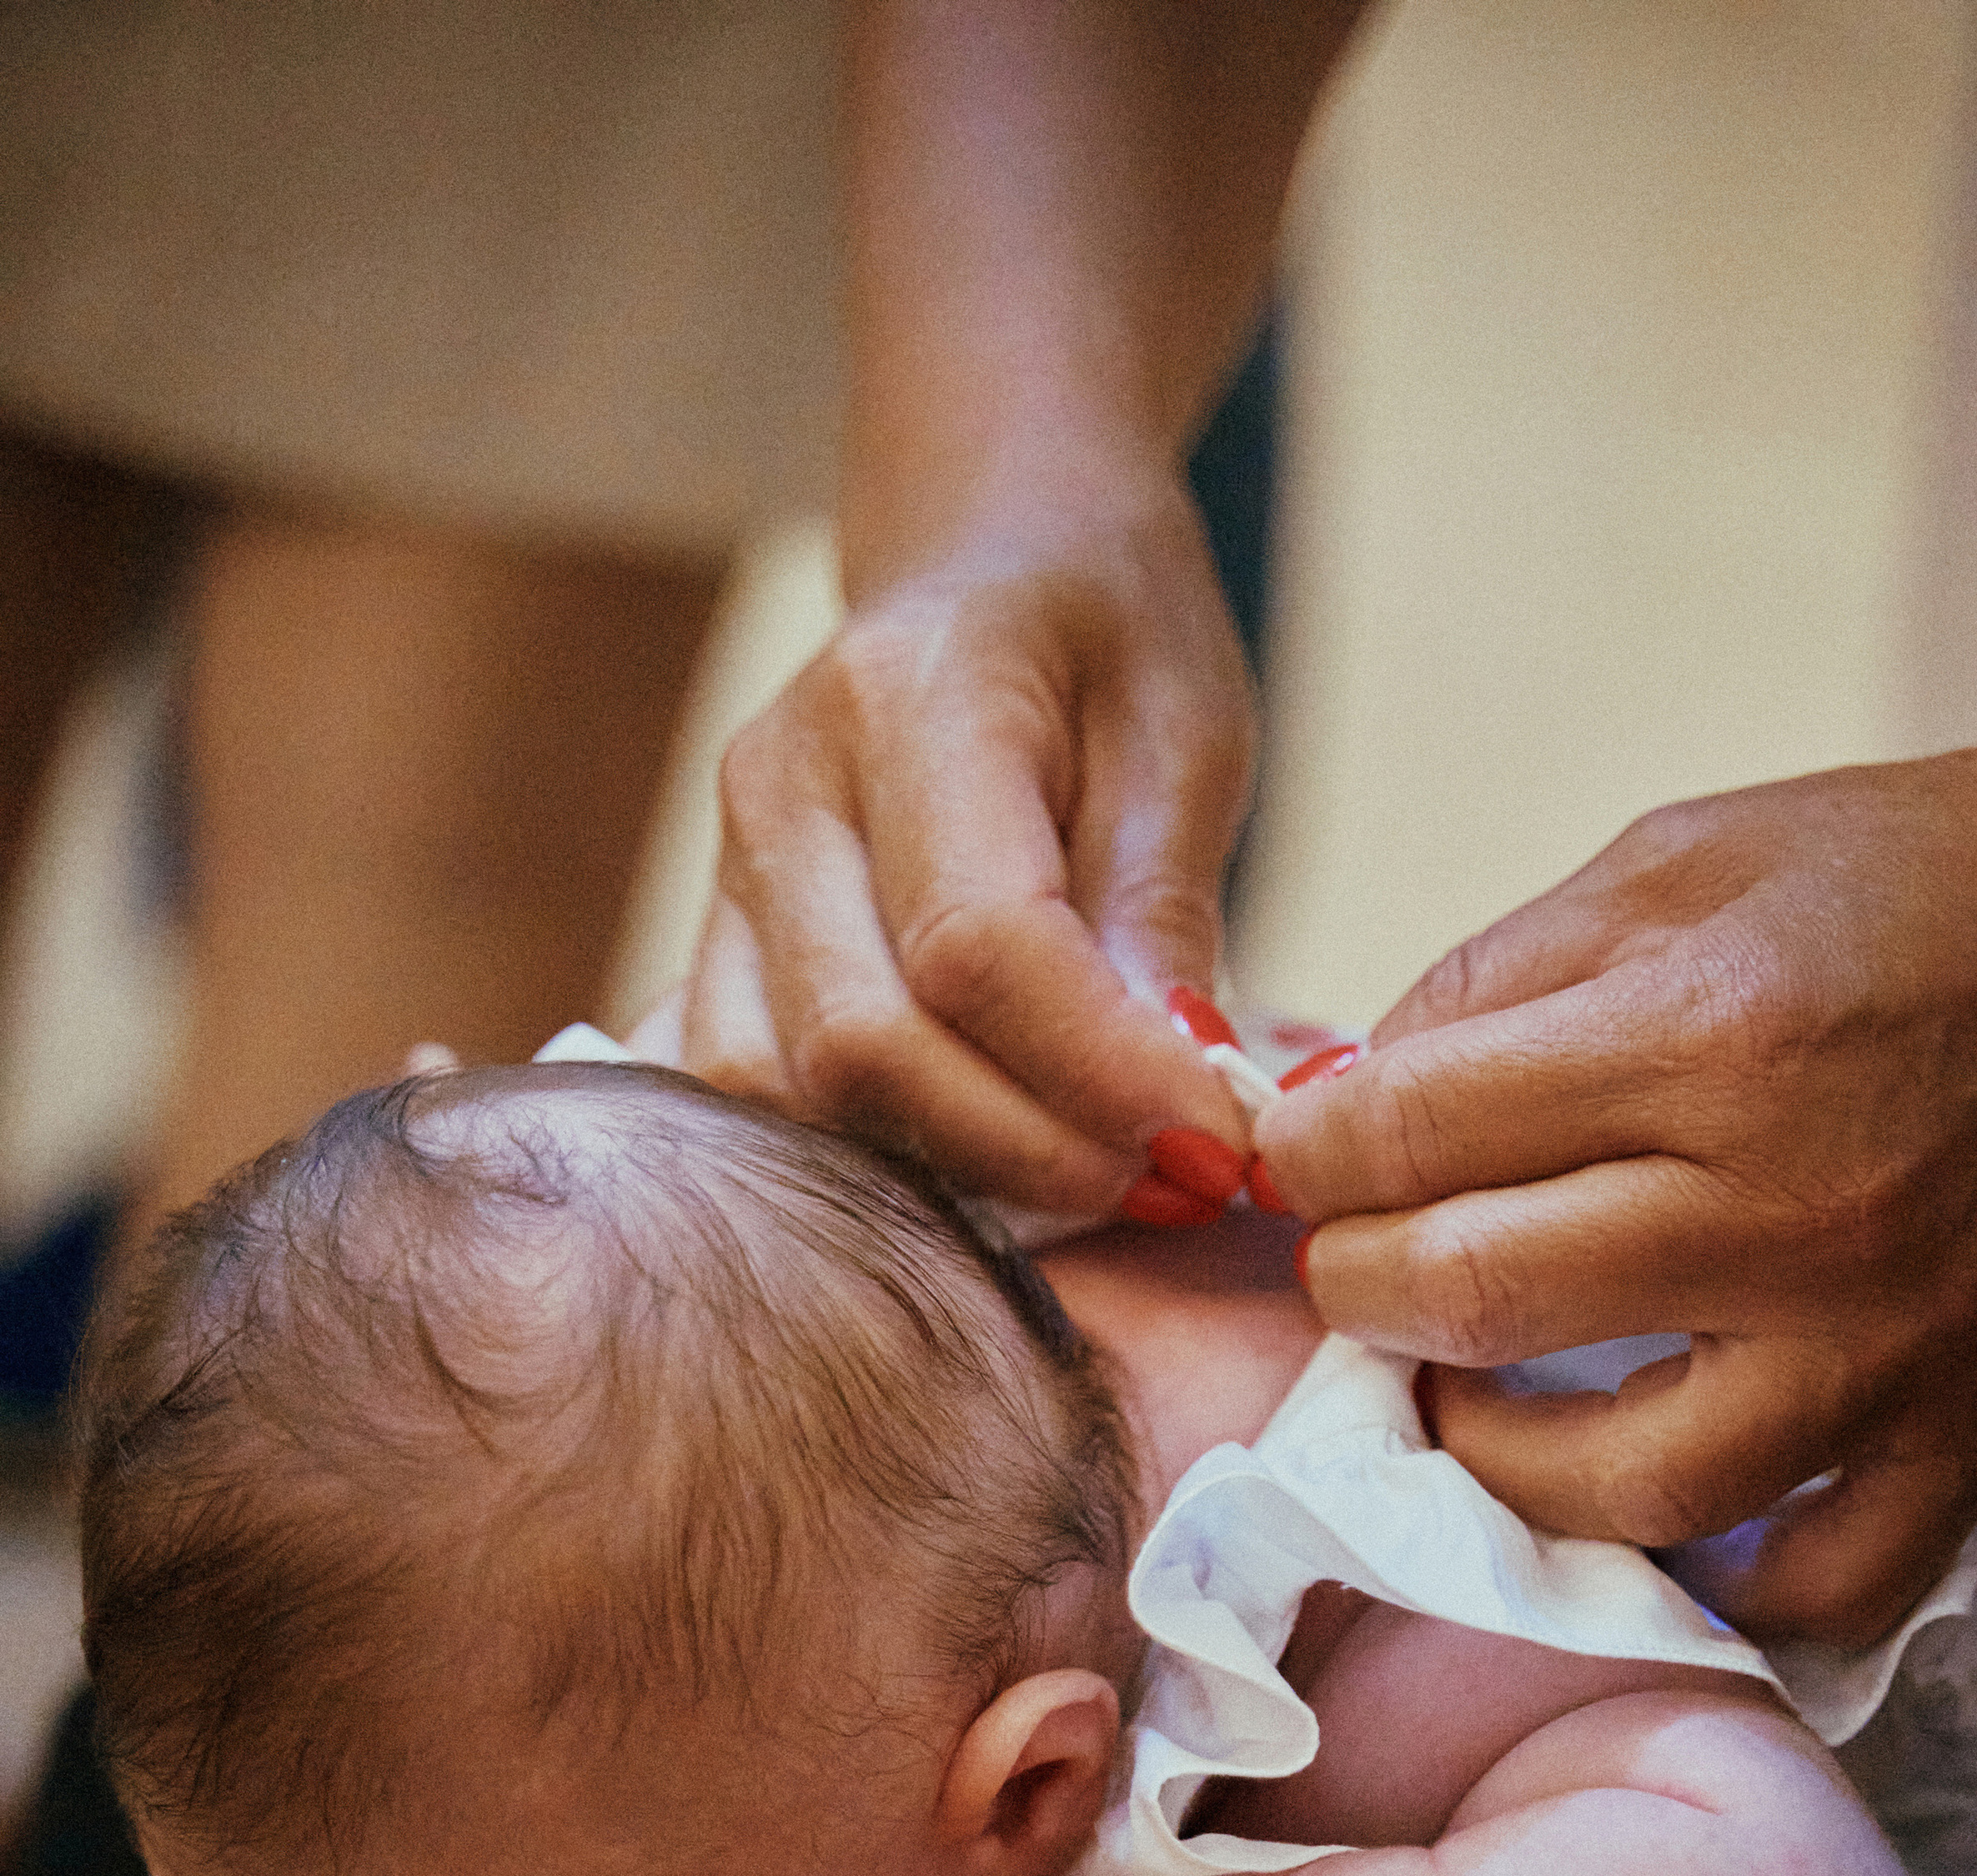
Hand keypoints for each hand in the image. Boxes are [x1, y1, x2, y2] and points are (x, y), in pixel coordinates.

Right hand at [683, 486, 1259, 1218]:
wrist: (986, 543)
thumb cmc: (1104, 628)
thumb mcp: (1185, 733)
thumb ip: (1162, 911)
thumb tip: (1175, 1095)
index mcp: (909, 696)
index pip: (978, 943)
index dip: (1097, 1073)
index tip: (1210, 1138)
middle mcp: (782, 784)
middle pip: (865, 1044)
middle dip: (1029, 1151)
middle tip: (1165, 1179)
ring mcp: (724, 868)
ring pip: (787, 1096)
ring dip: (944, 1169)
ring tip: (1083, 1168)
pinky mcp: (714, 939)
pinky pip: (747, 1095)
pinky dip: (859, 1153)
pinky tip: (975, 1151)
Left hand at [1255, 717, 1976, 1645]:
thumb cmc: (1903, 884)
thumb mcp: (1676, 859)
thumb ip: (1490, 981)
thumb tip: (1339, 1106)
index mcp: (1708, 1030)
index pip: (1412, 1132)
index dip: (1310, 1154)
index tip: (1301, 1162)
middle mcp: (1791, 1205)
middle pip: (1474, 1300)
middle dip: (1358, 1291)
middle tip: (1357, 1275)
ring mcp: (1884, 1341)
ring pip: (1622, 1486)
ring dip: (1497, 1458)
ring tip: (1473, 1399)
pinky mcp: (1967, 1426)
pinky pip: (1823, 1580)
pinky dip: (1729, 1578)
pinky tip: (1663, 1515)